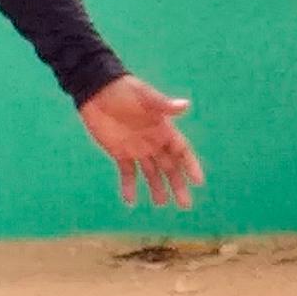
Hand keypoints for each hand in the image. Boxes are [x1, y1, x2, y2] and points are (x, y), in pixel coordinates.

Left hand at [77, 75, 203, 208]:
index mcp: (163, 129)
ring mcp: (137, 148)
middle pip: (169, 167)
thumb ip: (163, 105)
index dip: (191, 166)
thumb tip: (186, 105)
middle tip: (185, 205)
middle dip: (177, 185)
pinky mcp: (119, 152)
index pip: (181, 151)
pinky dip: (129, 186)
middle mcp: (153, 141)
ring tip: (160, 204)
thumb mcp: (144, 96)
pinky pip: (127, 172)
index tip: (198, 182)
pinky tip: (130, 201)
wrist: (97, 90)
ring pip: (151, 173)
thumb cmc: (124, 90)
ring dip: (157, 188)